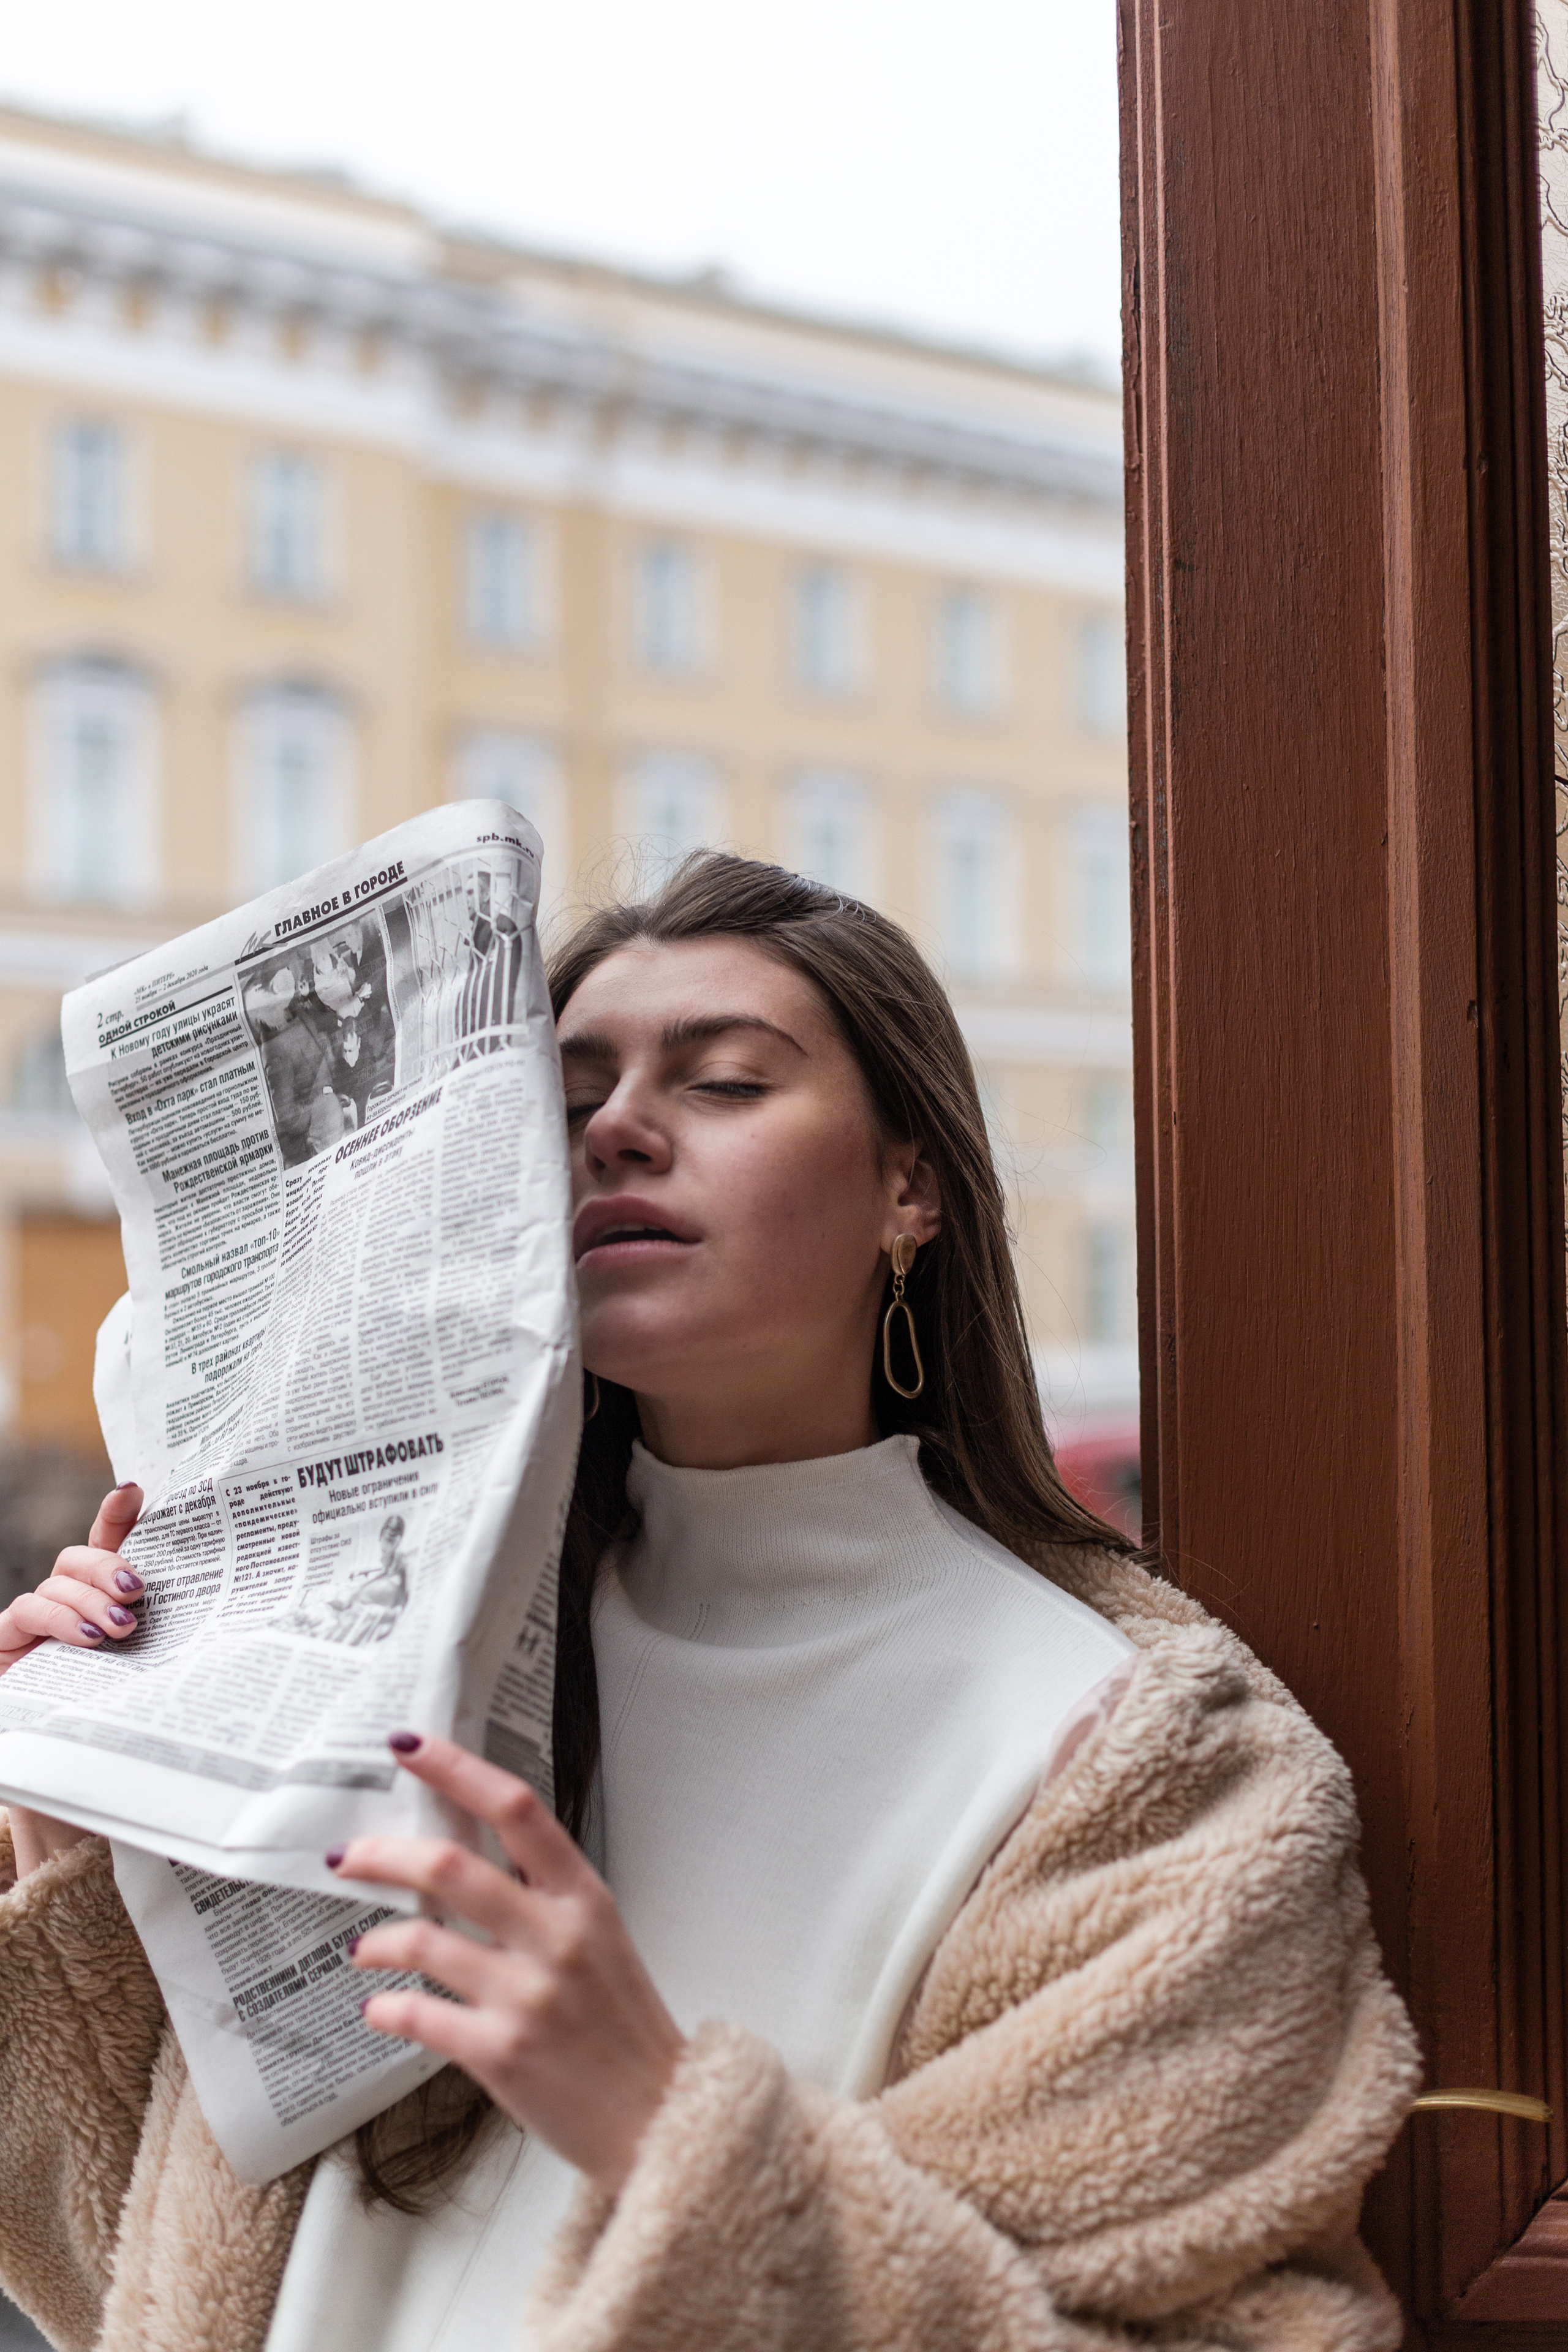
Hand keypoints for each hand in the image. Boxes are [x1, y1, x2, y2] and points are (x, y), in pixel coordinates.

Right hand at [0, 1483, 143, 1876]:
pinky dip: (54, 1620)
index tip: (137, 1488)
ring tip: (121, 1629)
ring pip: (52, 1583)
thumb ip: (176, 1646)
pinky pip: (21, 1616)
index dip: (117, 1514)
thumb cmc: (123, 1736)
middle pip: (80, 1558)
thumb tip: (244, 1619)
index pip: (109, 1546)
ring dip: (88, 1599)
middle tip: (141, 1592)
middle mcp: (66, 1609)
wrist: (68, 1798)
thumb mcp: (156, 1683)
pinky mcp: (4, 1649)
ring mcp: (32, 1628)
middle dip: (110, 1566)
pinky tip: (87, 1641)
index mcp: (104, 1605)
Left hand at [329, 1735, 684, 2196]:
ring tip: (362, 1947)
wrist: (659, 2118)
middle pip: (452, 1866)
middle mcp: (556, 1936)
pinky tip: (380, 2007)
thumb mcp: (600, 1938)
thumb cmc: (622, 2025)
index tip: (408, 1746)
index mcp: (583, 1896)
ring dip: (376, 1940)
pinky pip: (420, 2015)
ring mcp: (528, 1995)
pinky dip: (386, 2007)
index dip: (456, 1768)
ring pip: (423, 1940)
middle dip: (383, 1853)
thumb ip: (543, 1897)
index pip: (516, 1808)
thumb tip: (464, 1860)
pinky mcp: (501, 2053)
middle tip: (347, 1855)